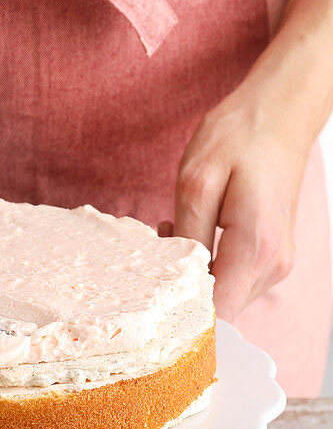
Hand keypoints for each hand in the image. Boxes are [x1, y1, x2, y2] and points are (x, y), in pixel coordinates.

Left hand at [172, 78, 314, 321]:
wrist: (280, 112)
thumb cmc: (240, 137)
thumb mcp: (196, 183)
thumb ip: (188, 241)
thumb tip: (177, 285)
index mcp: (255, 249)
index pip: (217, 313)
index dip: (180, 316)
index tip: (149, 301)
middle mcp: (273, 264)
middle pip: (220, 309)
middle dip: (181, 291)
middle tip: (155, 251)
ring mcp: (276, 261)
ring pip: (225, 295)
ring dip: (192, 276)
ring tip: (173, 232)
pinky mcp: (271, 253)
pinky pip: (234, 277)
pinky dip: (206, 265)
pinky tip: (190, 234)